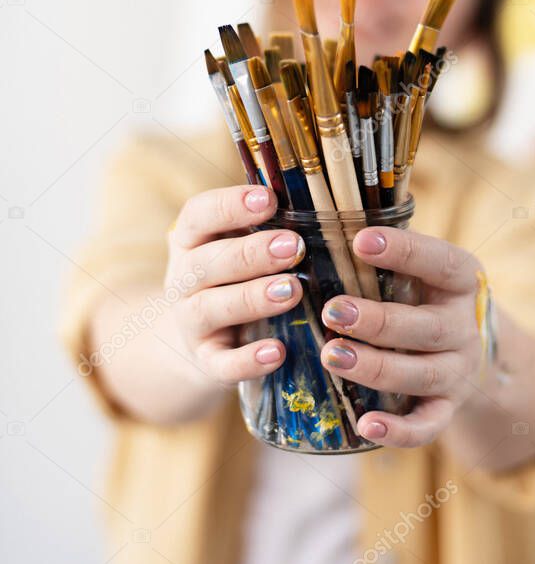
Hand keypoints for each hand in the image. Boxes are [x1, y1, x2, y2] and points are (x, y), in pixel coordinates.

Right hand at [165, 184, 304, 386]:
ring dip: (252, 298)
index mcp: (192, 241)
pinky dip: (248, 360)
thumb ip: (268, 225)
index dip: (230, 205)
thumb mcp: (240, 246)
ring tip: (292, 290)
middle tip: (293, 246)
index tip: (269, 199)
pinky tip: (278, 352)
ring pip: (210, 309)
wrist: (202, 340)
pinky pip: (222, 364)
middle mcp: (183, 280)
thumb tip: (321, 199)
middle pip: (206, 263)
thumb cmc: (235, 278)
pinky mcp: (207, 361)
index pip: (199, 215)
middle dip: (251, 253)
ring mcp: (191, 323)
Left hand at [319, 227, 483, 447]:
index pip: (440, 262)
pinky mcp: (447, 409)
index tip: (360, 240)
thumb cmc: (423, 293)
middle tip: (332, 311)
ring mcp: (458, 372)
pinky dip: (398, 431)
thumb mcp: (419, 266)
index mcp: (460, 281)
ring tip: (331, 355)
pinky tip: (365, 424)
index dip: (404, 251)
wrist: (471, 346)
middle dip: (378, 321)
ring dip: (376, 368)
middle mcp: (464, 327)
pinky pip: (427, 426)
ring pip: (421, 376)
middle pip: (426, 328)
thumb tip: (321, 217)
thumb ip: (385, 248)